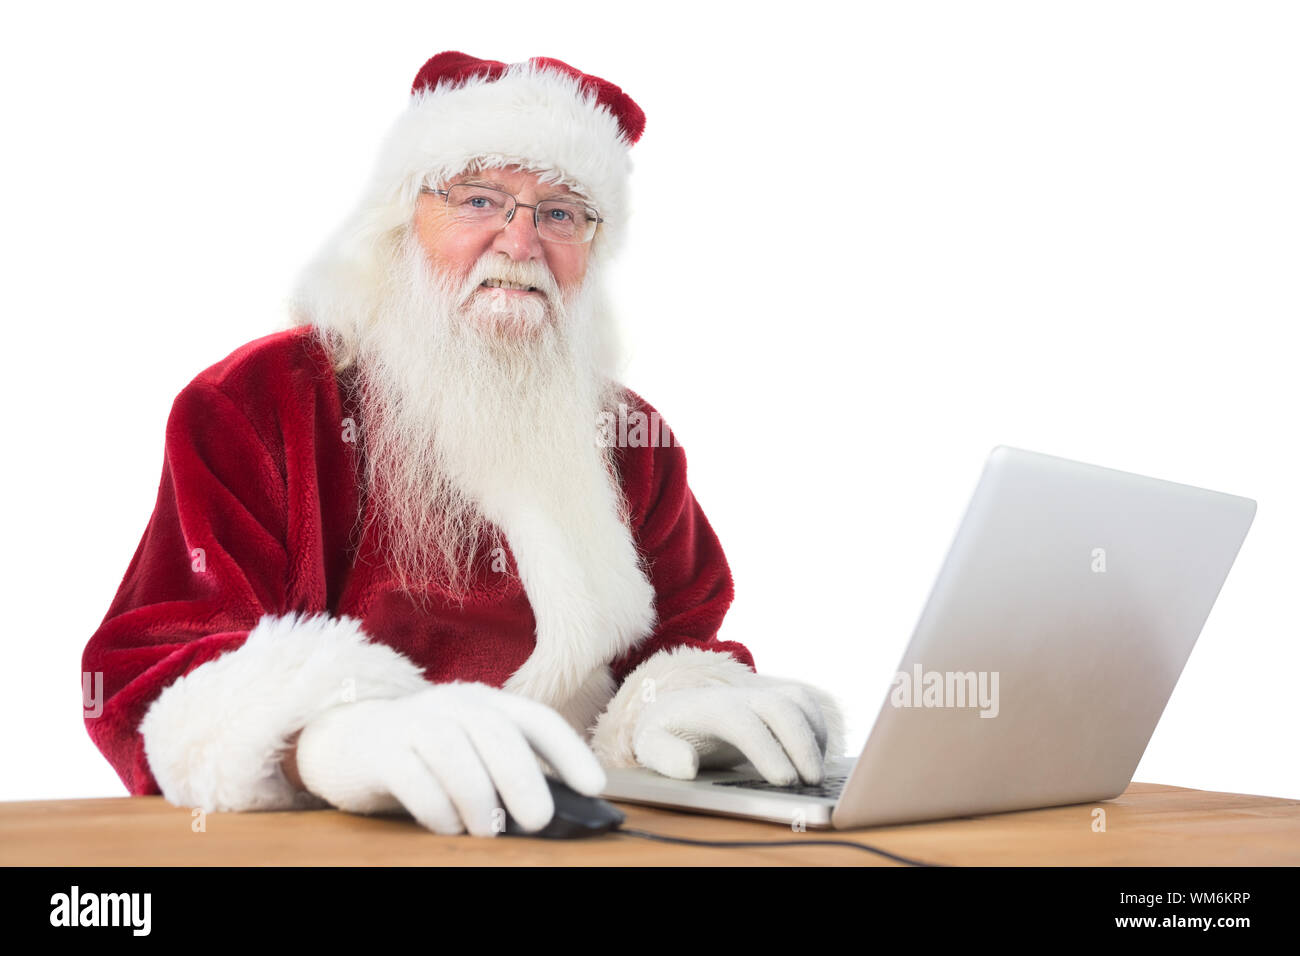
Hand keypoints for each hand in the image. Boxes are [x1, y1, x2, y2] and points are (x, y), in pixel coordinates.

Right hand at [293, 681, 605, 835]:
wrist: (347, 742)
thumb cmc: (424, 755)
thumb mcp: (471, 752)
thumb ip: (506, 770)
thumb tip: (557, 809)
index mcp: (485, 702)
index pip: (535, 719)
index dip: (569, 751)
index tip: (595, 787)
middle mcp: (453, 704)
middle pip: (495, 731)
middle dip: (523, 778)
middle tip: (538, 820)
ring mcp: (413, 721)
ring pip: (453, 750)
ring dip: (477, 796)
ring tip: (486, 830)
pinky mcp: (380, 749)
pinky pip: (412, 775)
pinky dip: (435, 806)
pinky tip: (446, 825)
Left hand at [631, 682, 830, 784]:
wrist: (674, 708)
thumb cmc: (664, 733)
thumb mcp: (649, 746)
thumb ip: (663, 755)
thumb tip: (688, 766)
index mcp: (709, 708)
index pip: (744, 723)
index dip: (767, 750)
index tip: (785, 781)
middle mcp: (738, 696)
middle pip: (780, 707)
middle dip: (802, 744)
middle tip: (811, 781)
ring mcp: (759, 695)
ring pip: (798, 702)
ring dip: (815, 735)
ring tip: (816, 773)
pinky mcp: (774, 700)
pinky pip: (805, 705)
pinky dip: (818, 728)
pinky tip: (815, 758)